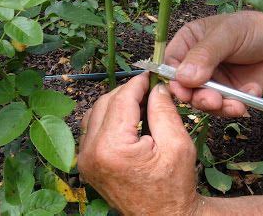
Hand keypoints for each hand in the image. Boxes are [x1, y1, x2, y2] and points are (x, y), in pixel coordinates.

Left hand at [78, 73, 200, 214]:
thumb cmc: (173, 186)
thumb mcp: (177, 144)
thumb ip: (163, 110)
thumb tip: (156, 88)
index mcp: (112, 148)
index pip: (121, 99)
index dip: (137, 83)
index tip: (150, 75)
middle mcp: (91, 152)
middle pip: (106, 103)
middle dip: (128, 92)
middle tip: (149, 90)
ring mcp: (85, 159)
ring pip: (97, 113)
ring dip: (118, 103)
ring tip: (141, 104)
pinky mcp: (88, 163)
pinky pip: (93, 128)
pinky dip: (110, 118)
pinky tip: (128, 120)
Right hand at [165, 11, 262, 116]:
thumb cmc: (254, 29)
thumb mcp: (228, 34)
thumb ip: (205, 54)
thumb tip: (183, 78)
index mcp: (189, 43)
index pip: (170, 64)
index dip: (174, 80)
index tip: (184, 91)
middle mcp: (195, 64)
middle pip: (185, 87)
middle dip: (198, 97)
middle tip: (213, 100)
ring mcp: (210, 81)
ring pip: (202, 101)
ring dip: (216, 106)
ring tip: (233, 105)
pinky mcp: (226, 94)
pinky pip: (223, 107)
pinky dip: (234, 106)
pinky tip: (249, 95)